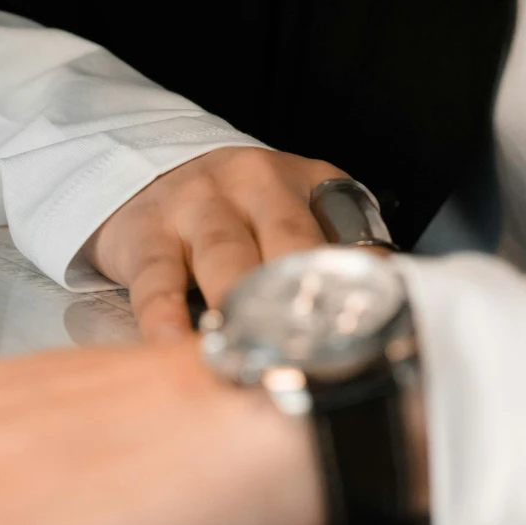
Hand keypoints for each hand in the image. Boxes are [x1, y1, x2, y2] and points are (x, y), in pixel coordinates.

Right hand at [87, 146, 346, 341]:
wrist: (151, 170)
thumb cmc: (236, 210)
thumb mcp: (288, 209)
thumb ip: (328, 254)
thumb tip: (379, 324)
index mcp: (299, 182)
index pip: (342, 230)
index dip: (358, 285)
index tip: (370, 331)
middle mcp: (251, 183)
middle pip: (288, 241)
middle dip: (305, 298)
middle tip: (320, 353)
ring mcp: (196, 204)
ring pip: (225, 256)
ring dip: (242, 308)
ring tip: (255, 354)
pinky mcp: (146, 232)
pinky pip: (157, 279)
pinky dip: (165, 317)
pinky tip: (173, 345)